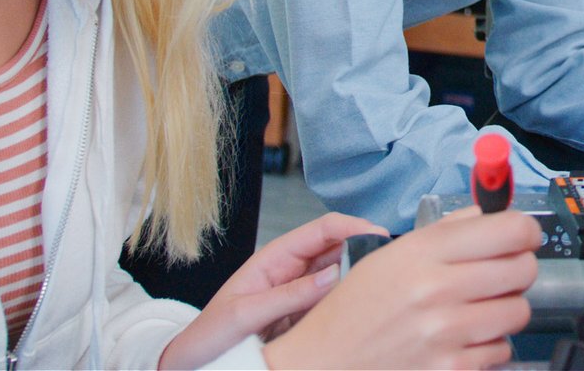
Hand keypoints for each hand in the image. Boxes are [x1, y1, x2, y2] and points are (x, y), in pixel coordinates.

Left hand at [161, 213, 385, 369]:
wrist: (192, 364)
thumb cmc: (209, 335)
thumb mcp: (245, 314)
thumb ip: (289, 295)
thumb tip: (334, 276)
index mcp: (276, 258)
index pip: (322, 230)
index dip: (353, 226)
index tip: (380, 234)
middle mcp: (293, 271)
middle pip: (339, 251)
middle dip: (366, 250)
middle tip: (391, 264)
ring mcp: (302, 294)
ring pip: (341, 278)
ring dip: (361, 279)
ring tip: (385, 287)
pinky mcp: (306, 318)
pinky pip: (334, 305)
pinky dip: (351, 305)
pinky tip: (366, 311)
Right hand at [262, 207, 540, 370]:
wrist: (324, 364)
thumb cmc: (354, 311)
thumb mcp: (389, 257)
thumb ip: (445, 232)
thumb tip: (487, 213)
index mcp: (422, 253)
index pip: (509, 229)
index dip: (526, 230)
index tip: (523, 236)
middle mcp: (437, 290)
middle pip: (523, 268)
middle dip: (518, 268)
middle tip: (501, 273)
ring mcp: (446, 333)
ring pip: (519, 310)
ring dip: (505, 309)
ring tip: (478, 309)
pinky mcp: (452, 369)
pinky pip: (501, 350)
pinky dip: (489, 346)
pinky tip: (464, 339)